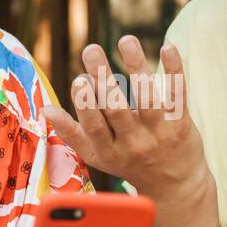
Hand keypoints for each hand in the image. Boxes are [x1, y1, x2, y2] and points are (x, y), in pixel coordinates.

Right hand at [42, 36, 208, 202]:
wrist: (175, 186)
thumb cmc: (128, 163)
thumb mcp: (97, 157)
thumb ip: (72, 134)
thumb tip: (45, 109)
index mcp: (108, 151)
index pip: (95, 127)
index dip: (86, 104)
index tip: (78, 80)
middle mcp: (133, 144)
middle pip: (117, 110)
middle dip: (104, 80)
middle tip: (91, 50)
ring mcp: (159, 134)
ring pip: (147, 99)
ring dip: (136, 67)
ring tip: (125, 40)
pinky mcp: (181, 124)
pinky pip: (178, 94)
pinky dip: (174, 70)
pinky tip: (167, 46)